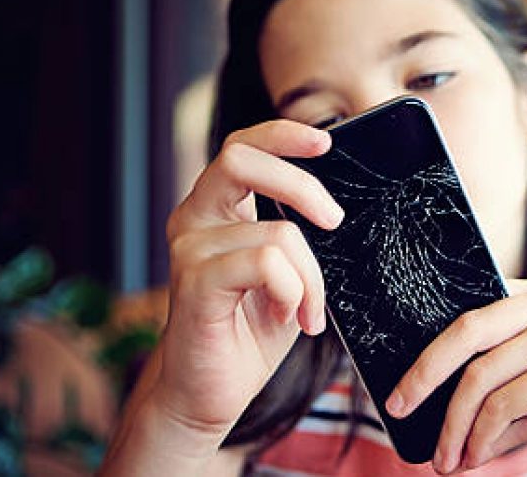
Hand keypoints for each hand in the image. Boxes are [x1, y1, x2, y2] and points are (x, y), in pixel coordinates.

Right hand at [152, 120, 341, 439]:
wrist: (212, 392)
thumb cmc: (252, 331)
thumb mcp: (289, 273)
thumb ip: (299, 235)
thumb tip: (336, 207)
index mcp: (216, 210)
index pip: (242, 147)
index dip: (280, 134)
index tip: (325, 141)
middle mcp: (194, 220)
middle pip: (240, 159)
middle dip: (300, 184)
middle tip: (334, 221)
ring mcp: (189, 250)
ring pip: (277, 232)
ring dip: (310, 278)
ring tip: (305, 312)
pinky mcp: (194, 283)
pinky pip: (266, 264)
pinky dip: (293, 292)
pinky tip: (287, 318)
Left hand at [385, 280, 526, 474]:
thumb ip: (500, 395)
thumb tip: (440, 419)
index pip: (475, 308)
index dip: (433, 344)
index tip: (405, 378)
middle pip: (465, 330)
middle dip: (423, 374)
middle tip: (398, 408)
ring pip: (479, 376)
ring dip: (453, 424)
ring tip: (445, 459)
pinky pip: (503, 403)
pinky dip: (480, 437)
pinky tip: (475, 457)